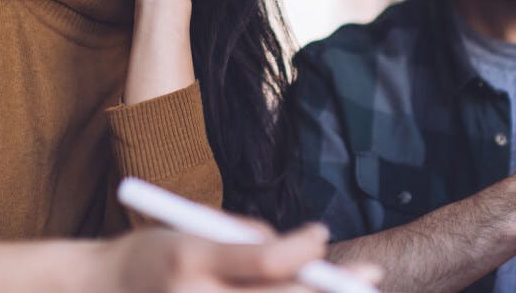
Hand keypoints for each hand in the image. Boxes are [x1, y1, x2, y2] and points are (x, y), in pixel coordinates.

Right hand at [0, 222, 381, 292]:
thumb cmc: (147, 257)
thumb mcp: (188, 230)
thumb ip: (243, 237)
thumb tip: (307, 248)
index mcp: (190, 262)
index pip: (270, 260)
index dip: (305, 246)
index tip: (321, 232)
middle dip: (336, 287)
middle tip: (368, 276)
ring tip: (350, 290)